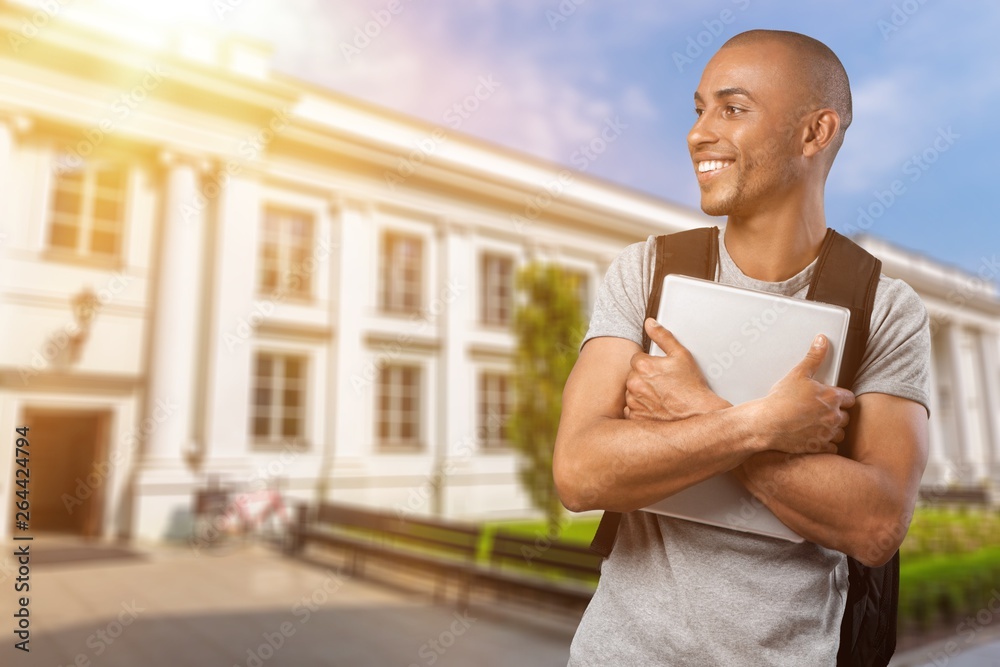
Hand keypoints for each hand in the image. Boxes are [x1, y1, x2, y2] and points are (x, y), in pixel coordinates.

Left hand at [624, 318, 730, 420]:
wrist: (698, 414)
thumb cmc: (692, 387)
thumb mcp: (681, 355)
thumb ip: (663, 336)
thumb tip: (650, 324)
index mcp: (642, 366)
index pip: (637, 359)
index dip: (650, 364)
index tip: (661, 371)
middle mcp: (634, 384)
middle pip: (633, 375)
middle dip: (645, 378)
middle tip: (663, 384)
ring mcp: (634, 402)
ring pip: (632, 392)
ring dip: (642, 393)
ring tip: (662, 396)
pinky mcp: (636, 417)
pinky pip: (632, 409)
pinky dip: (641, 408)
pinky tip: (656, 407)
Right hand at [754, 334, 855, 454]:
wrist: (766, 424)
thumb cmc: (780, 400)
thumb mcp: (797, 374)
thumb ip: (814, 357)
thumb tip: (822, 340)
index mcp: (832, 397)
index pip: (850, 399)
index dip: (842, 399)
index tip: (833, 399)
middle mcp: (833, 416)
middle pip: (846, 417)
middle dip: (836, 415)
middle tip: (821, 412)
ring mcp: (827, 433)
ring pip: (840, 433)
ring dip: (832, 430)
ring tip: (818, 426)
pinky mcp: (819, 447)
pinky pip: (831, 448)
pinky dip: (825, 444)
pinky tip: (814, 438)